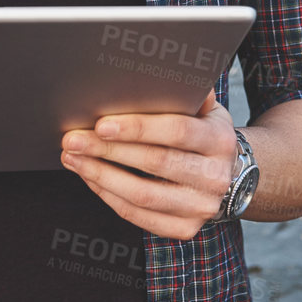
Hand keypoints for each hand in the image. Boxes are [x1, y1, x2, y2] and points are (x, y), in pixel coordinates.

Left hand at [60, 94, 239, 240]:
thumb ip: (190, 92)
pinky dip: (108, 196)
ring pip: (142, 195)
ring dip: (100, 175)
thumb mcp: (208, 111)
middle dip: (108, 150)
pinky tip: (90, 178)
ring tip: (74, 158)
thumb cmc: (205, 137)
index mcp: (221, 142)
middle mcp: (215, 178)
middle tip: (74, 139)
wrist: (227, 178)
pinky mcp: (184, 229)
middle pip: (155, 163)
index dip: (138, 128)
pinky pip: (137, 215)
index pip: (178, 132)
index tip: (102, 124)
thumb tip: (169, 73)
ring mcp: (200, 207)